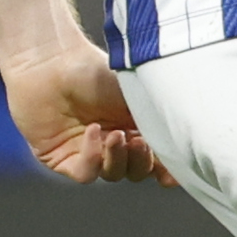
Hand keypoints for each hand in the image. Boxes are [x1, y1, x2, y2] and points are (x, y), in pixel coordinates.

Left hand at [7, 37, 168, 186]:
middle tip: (140, 142)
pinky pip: (85, 173)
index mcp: (133, 126)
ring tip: (116, 135)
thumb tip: (185, 144)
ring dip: (118, 159)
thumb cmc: (95, 70)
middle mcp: (111, 141)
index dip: (165, 168)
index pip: (154, 158)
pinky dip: (93, 158)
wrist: (52, 62)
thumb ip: (159, 119)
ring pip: (112, 174)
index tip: (172, 170)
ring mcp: (86, 151)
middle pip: (136, 171)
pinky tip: (93, 132)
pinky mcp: (61, 157)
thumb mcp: (137, 95)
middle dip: (142, 162)